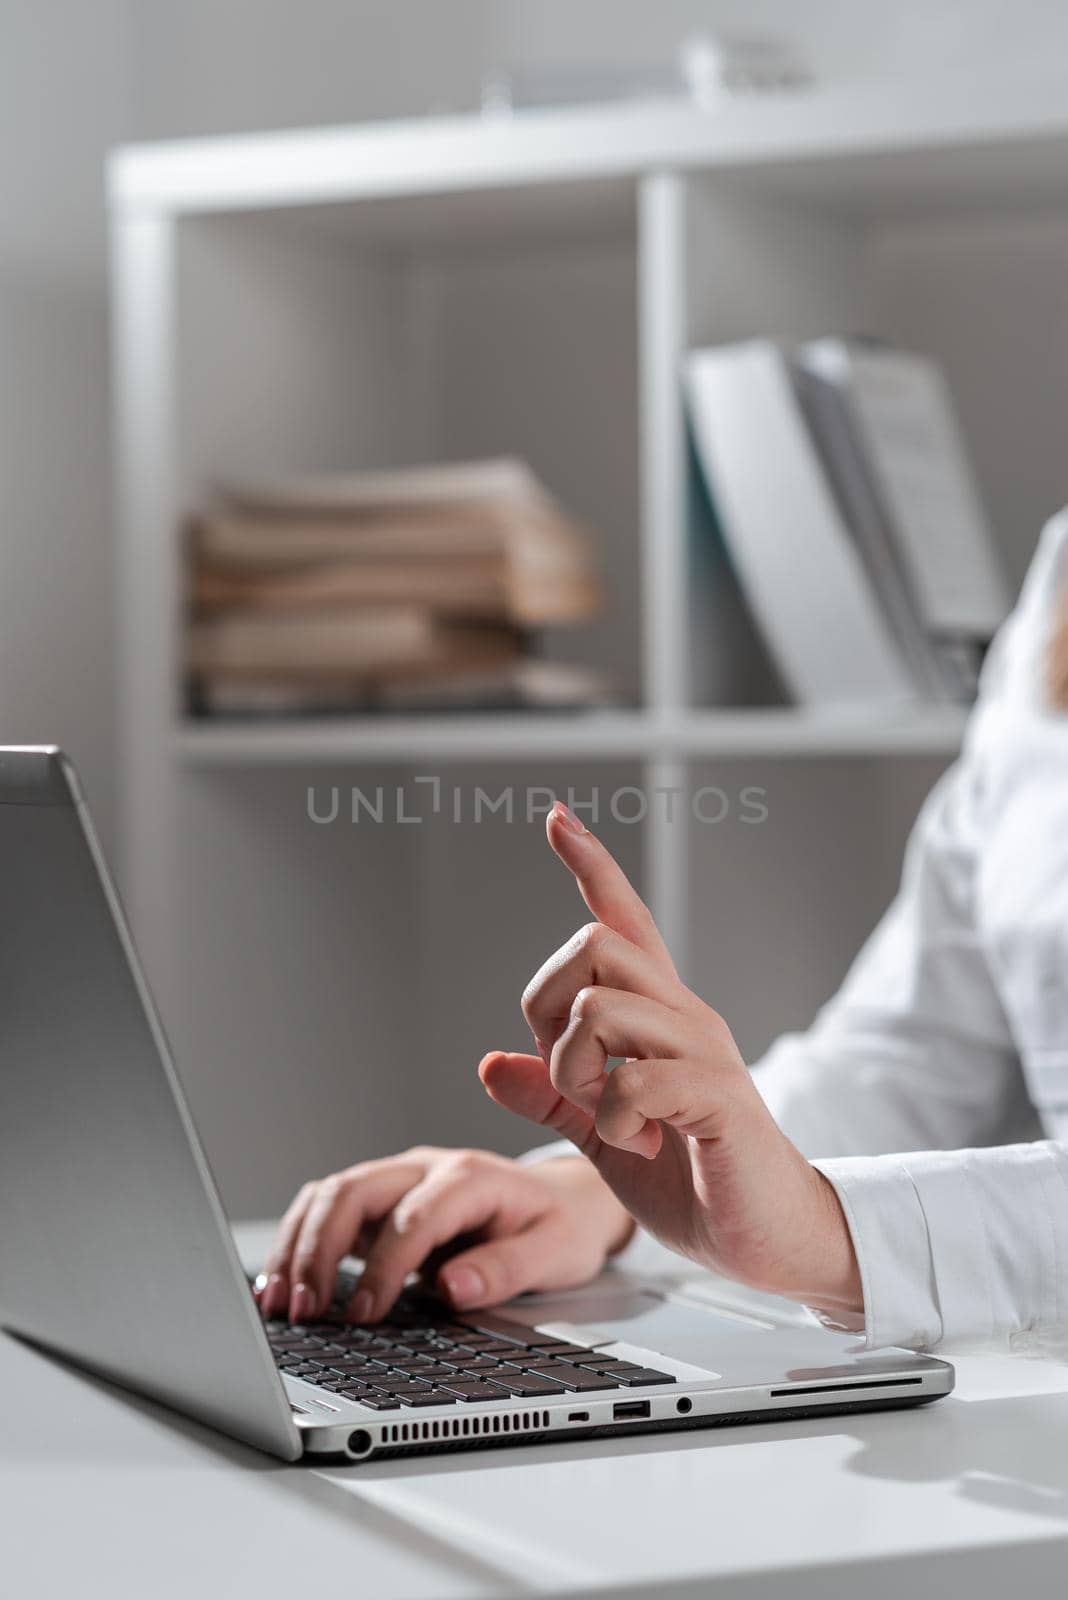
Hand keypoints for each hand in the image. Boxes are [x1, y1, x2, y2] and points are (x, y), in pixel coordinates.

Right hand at [257, 1144, 633, 1323]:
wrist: (564, 1201)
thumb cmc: (560, 1227)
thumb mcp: (554, 1252)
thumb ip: (504, 1270)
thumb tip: (450, 1288)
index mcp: (470, 1178)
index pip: (412, 1218)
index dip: (383, 1268)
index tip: (364, 1316)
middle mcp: (426, 1169)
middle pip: (353, 1191)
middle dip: (319, 1250)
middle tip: (303, 1310)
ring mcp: (399, 1181)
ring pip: (329, 1196)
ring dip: (298, 1246)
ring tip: (279, 1303)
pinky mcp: (381, 1202)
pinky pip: (327, 1210)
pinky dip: (299, 1243)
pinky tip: (283, 1286)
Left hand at [479, 803, 861, 1318]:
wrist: (769, 1239)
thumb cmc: (692, 1182)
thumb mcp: (602, 1138)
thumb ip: (551, 1099)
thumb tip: (488, 1064)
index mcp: (658, 1017)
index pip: (624, 918)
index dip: (591, 864)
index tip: (558, 816)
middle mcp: (685, 1016)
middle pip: (593, 944)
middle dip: (548, 1010)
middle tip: (576, 1082)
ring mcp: (705, 1051)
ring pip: (600, 1005)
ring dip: (579, 1073)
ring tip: (613, 1126)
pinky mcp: (720, 1096)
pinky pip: (633, 1080)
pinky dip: (615, 1122)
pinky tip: (642, 1148)